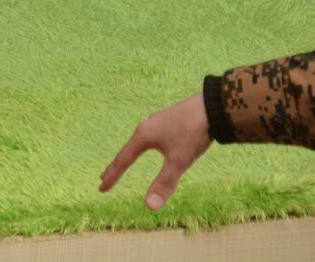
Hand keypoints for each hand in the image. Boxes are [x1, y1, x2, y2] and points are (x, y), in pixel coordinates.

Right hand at [99, 93, 212, 209]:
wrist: (212, 107)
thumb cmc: (192, 133)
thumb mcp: (178, 161)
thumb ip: (164, 183)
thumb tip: (149, 207)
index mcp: (144, 136)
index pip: (123, 160)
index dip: (113, 176)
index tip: (101, 189)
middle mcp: (147, 127)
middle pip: (127, 150)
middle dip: (116, 166)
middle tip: (103, 177)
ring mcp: (158, 122)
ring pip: (138, 141)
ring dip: (128, 154)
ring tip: (125, 160)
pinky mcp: (169, 120)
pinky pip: (148, 136)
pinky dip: (141, 146)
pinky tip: (150, 143)